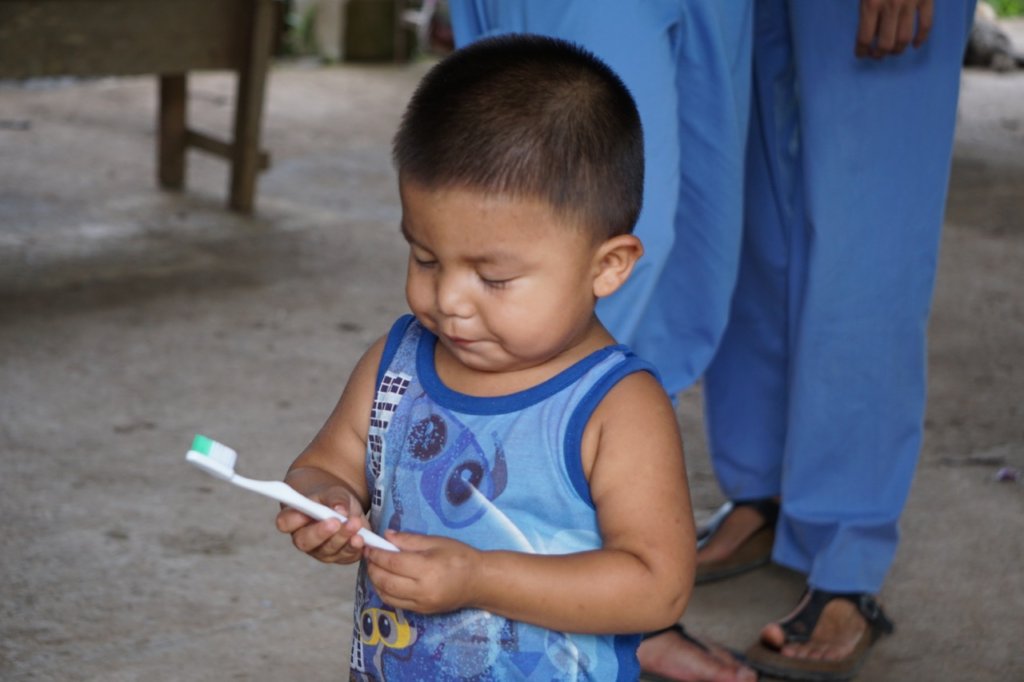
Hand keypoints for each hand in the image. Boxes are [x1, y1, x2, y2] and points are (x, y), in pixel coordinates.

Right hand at [275, 487, 367, 563]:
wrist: (345, 507)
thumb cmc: (332, 498)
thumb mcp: (333, 492)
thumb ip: (335, 499)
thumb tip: (339, 509)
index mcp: (293, 519)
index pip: (285, 523)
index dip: (294, 520)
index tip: (306, 512)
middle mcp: (304, 538)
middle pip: (306, 541)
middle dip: (321, 532)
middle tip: (336, 522)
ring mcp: (321, 551)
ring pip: (328, 550)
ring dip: (343, 537)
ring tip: (355, 523)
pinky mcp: (339, 557)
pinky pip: (345, 556)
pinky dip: (354, 548)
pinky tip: (361, 539)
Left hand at [364, 532, 481, 613]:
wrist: (479, 582)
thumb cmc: (460, 556)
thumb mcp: (436, 542)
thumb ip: (409, 540)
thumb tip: (386, 536)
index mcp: (427, 568)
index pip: (392, 562)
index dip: (377, 554)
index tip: (369, 546)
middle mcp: (422, 589)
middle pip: (386, 580)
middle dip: (372, 567)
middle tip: (368, 555)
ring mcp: (421, 603)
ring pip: (387, 595)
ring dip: (375, 581)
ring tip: (374, 567)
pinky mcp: (421, 611)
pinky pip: (395, 603)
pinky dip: (384, 592)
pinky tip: (384, 581)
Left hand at [857, 0, 933, 57]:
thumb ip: (868, 12)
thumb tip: (873, 37)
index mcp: (871, 3)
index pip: (865, 38)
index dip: (862, 51)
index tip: (861, 54)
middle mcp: (891, 5)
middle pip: (886, 43)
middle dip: (880, 54)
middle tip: (877, 54)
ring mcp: (911, 2)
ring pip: (905, 38)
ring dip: (898, 49)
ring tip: (893, 51)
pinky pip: (926, 24)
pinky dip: (921, 38)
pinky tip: (915, 45)